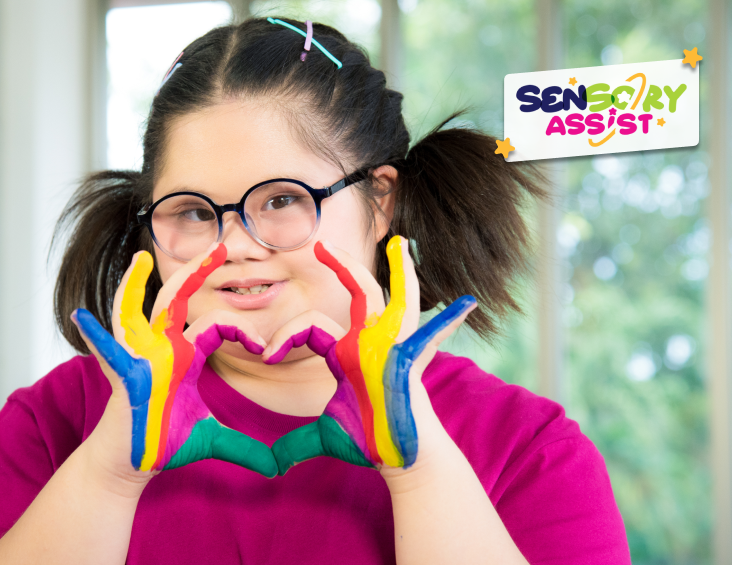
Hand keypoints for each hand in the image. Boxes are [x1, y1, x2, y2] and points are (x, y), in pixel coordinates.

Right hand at [73, 244, 278, 478]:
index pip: (216, 324)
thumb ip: (244, 447)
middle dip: (197, 270)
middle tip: (220, 244)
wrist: (133, 461)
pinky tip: (83, 318)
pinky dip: (95, 336)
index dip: (242, 330)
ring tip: (140, 259)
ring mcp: (138, 357)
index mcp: (185, 354)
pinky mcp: (122, 376)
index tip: (264, 348)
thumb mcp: (211, 439)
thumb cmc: (165, 443)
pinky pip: (106, 351)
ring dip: (134, 285)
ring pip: (137, 311)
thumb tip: (278, 468)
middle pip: (178, 299)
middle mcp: (161, 348)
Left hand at [264, 236, 475, 473]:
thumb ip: (295, 444)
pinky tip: (466, 304)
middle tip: (322, 245)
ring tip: (399, 244)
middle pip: (358, 294)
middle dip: (343, 266)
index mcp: (346, 353)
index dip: (284, 338)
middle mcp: (370, 343)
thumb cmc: (368, 442)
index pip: (311, 327)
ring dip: (402, 273)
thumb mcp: (325, 436)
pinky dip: (447, 322)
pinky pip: (428, 336)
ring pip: (395, 300)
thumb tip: (269, 465)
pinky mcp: (409, 362)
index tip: (265, 354)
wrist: (398, 456)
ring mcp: (393, 349)